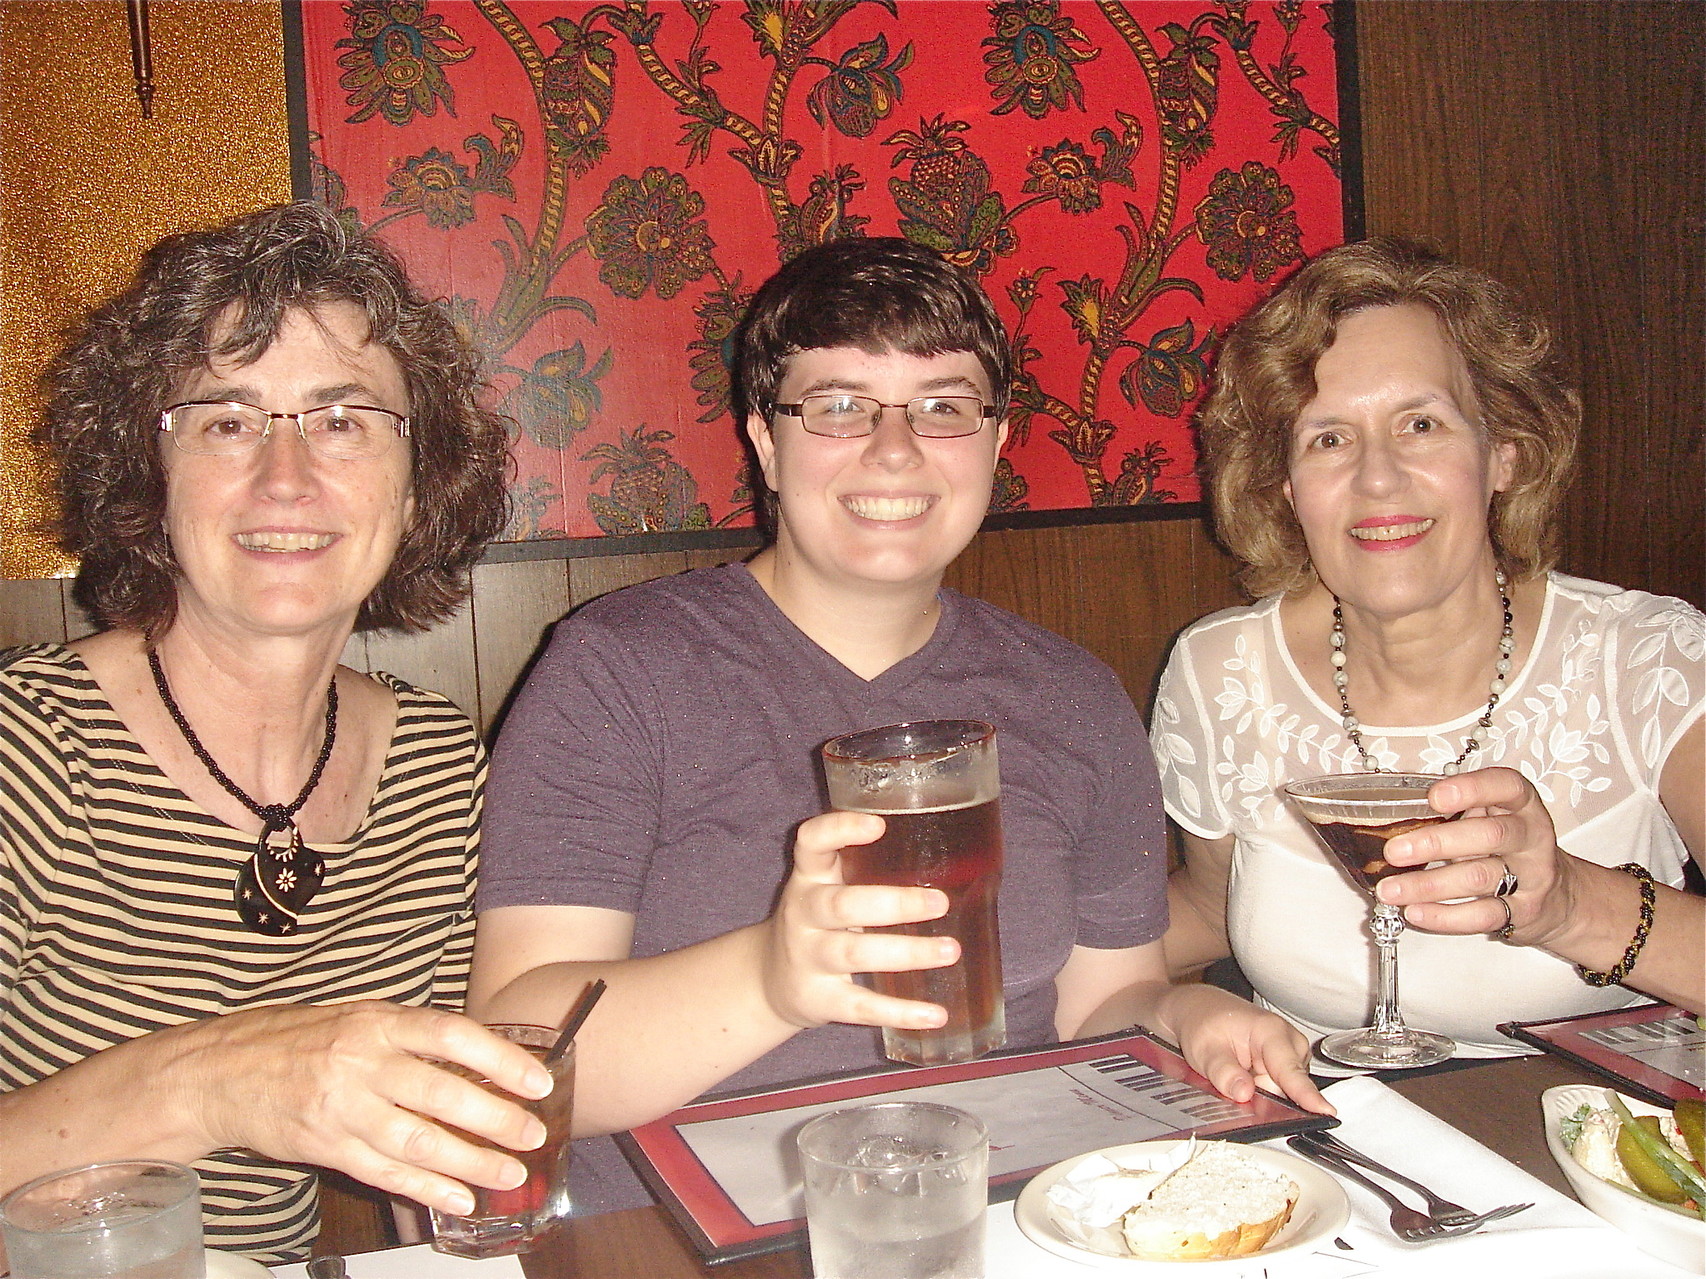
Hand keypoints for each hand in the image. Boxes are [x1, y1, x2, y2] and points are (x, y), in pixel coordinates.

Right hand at [164, 1002, 553, 1213]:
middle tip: (534, 1133)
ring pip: (419, 1142)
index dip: (500, 1059)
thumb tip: (480, 1057)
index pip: (451, 1035)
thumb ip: (411, 1037)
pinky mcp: (326, 1148)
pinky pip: (386, 1174)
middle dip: (496, 1119)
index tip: (538, 1080)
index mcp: (376, 1023)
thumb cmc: (299, 1039)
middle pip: (441, 1095)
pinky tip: (461, 1197)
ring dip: (472, 1162)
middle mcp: (362, 1064)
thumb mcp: (358, 1018)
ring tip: (511, 1172)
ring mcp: (343, 1110)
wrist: (220, 1073)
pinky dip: (428, 1189)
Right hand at [760, 810, 957, 1033]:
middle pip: (842, 905)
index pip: (812, 843)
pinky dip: (900, 1012)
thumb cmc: (819, 921)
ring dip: (906, 953)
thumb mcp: (827, 886)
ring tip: (951, 951)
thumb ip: (867, 869)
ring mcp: (808, 957)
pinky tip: (936, 1014)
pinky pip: (860, 1006)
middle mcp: (803, 913)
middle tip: (940, 903)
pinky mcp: (819, 999)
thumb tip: (955, 857)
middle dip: (893, 904)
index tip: (879, 825)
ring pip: (854, 954)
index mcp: (809, 877)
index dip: (840, 830)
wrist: (769, 979)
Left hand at [1157, 985, 1332, 1114]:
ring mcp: (1290, 1056)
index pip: (1291, 1070)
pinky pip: (1280, 1091)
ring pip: (1284, 1093)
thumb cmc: (1204, 1023)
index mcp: (1271, 1031)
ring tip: (1236, 1075)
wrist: (1200, 1012)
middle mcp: (1289, 1042)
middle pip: (1289, 1089)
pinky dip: (1262, 1092)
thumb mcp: (1204, 1049)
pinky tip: (1244, 1079)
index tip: (1325, 1111)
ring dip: (1262, 1095)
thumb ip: (1223, 1072)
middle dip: (1266, 1100)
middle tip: (1234, 1085)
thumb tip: (1244, 1093)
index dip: (1307, 1095)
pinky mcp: (1286, 1067)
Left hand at [1378, 766, 1572, 945]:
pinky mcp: (1524, 912)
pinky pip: (1482, 915)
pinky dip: (1444, 916)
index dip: (1472, 789)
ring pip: (1480, 878)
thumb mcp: (1493, 818)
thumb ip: (1458, 812)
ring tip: (1390, 890)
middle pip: (1490, 836)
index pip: (1506, 786)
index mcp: (1522, 805)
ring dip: (1429, 885)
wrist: (1558, 896)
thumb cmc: (1508, 848)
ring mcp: (1531, 876)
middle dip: (1437, 843)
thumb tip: (1393, 817)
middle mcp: (1532, 837)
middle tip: (1394, 852)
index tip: (1434, 796)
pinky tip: (1415, 911)